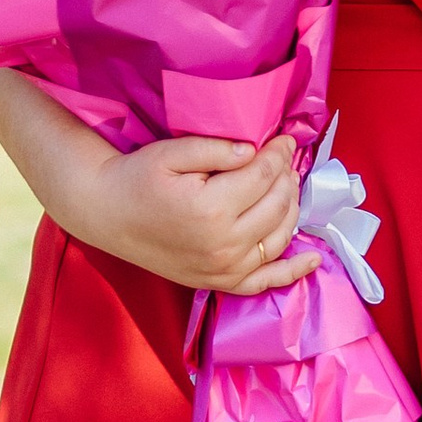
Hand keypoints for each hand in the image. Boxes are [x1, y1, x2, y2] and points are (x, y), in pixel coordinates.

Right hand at [74, 132, 310, 294]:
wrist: (106, 215)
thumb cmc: (136, 179)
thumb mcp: (171, 153)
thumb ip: (217, 149)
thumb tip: (256, 151)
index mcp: (211, 209)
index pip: (264, 176)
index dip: (278, 154)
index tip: (284, 138)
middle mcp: (223, 244)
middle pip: (277, 205)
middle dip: (286, 177)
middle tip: (283, 158)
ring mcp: (223, 268)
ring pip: (278, 237)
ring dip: (292, 209)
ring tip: (287, 185)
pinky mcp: (218, 283)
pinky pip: (265, 283)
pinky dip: (293, 272)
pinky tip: (315, 258)